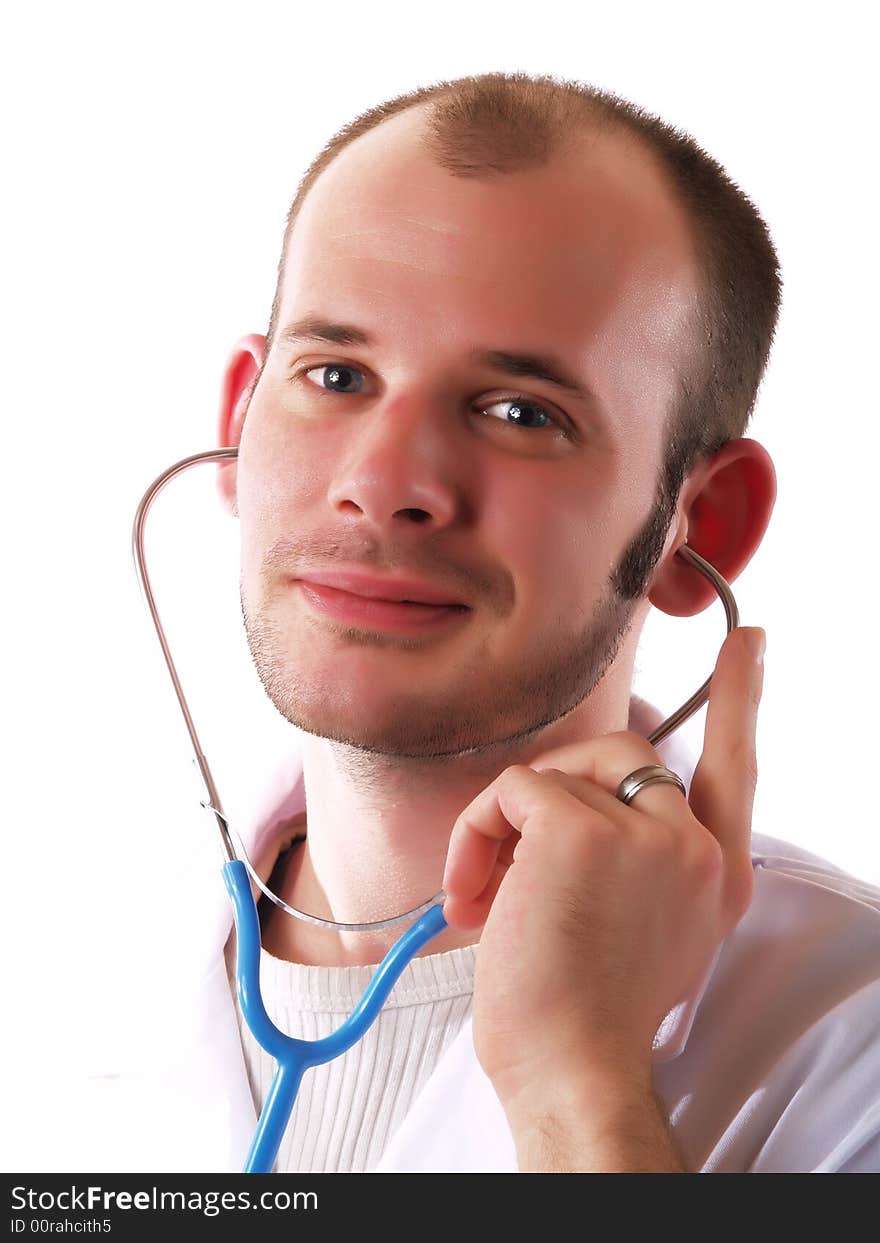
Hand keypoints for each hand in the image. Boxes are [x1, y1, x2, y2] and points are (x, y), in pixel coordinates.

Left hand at [441, 625, 765, 1110]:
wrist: (568, 1072)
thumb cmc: (581, 1016)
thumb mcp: (636, 931)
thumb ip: (631, 861)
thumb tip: (562, 806)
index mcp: (715, 875)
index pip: (736, 766)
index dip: (740, 697)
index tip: (746, 642)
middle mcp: (695, 849)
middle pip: (620, 756)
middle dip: (553, 788)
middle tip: (505, 856)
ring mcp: (646, 834)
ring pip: (557, 772)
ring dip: (503, 826)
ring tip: (484, 892)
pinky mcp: (584, 830)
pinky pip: (512, 789)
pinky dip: (475, 832)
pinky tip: (473, 893)